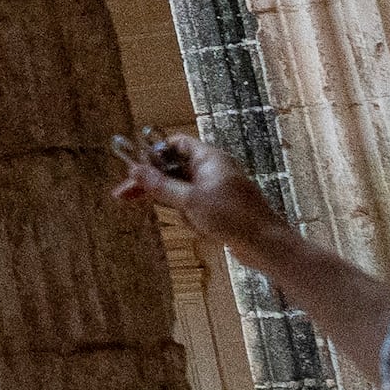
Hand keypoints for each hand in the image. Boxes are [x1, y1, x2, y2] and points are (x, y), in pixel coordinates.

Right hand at [106, 126, 280, 251]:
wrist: (266, 245)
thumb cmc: (232, 216)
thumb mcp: (190, 201)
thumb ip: (160, 186)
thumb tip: (134, 170)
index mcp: (208, 158)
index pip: (175, 144)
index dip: (153, 153)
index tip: (135, 168)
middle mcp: (212, 169)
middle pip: (172, 170)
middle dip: (154, 186)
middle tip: (123, 196)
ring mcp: (216, 189)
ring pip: (181, 192)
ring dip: (178, 208)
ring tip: (196, 222)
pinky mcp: (219, 208)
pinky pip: (193, 208)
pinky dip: (191, 218)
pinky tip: (204, 230)